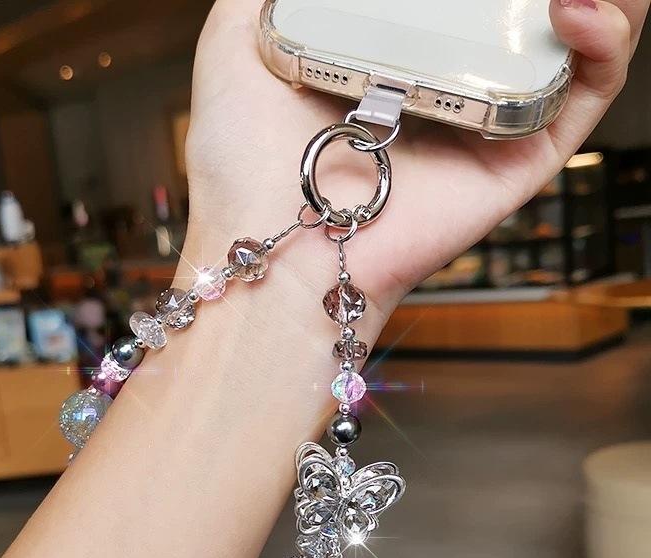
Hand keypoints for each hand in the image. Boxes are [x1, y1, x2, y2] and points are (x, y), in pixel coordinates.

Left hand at [185, 0, 646, 311]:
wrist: (271, 245)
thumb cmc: (242, 157)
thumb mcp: (239, 41)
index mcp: (388, 58)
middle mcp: (442, 88)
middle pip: (516, 16)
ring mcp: (482, 127)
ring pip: (567, 48)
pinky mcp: (514, 164)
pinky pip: (583, 98)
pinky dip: (606, 46)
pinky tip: (580, 6)